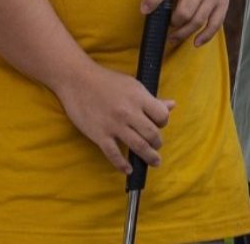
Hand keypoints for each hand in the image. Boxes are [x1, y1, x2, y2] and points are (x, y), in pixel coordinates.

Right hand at [52, 61, 174, 174]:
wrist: (77, 80)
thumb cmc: (107, 81)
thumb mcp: (134, 85)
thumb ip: (152, 99)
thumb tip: (172, 105)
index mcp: (139, 98)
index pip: (162, 116)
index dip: (164, 122)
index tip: (159, 125)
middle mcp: (129, 113)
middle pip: (152, 134)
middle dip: (158, 143)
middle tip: (157, 147)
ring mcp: (114, 125)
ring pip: (138, 146)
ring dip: (148, 156)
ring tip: (154, 161)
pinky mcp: (99, 135)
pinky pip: (114, 154)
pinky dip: (122, 164)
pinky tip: (128, 169)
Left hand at [141, 0, 236, 46]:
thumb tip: (151, 1)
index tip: (144, 10)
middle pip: (184, 11)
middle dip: (172, 23)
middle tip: (167, 25)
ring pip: (197, 21)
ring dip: (183, 33)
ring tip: (173, 37)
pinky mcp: (223, 2)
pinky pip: (215, 24)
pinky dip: (205, 36)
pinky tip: (195, 42)